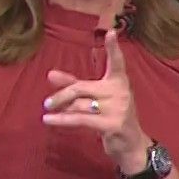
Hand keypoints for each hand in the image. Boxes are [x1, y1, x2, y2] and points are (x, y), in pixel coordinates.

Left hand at [41, 29, 149, 174]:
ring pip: (79, 105)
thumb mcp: (96, 99)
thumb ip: (74, 85)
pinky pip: (80, 119)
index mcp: (119, 82)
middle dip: (61, 96)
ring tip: (52, 114)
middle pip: (81, 88)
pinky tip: (49, 119)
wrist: (131, 146)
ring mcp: (119, 108)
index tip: (111, 32)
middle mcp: (121, 92)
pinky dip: (62, 120)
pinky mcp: (112, 124)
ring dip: (64, 111)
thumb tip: (50, 74)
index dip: (113, 48)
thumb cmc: (112, 118)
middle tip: (47, 103)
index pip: (117, 62)